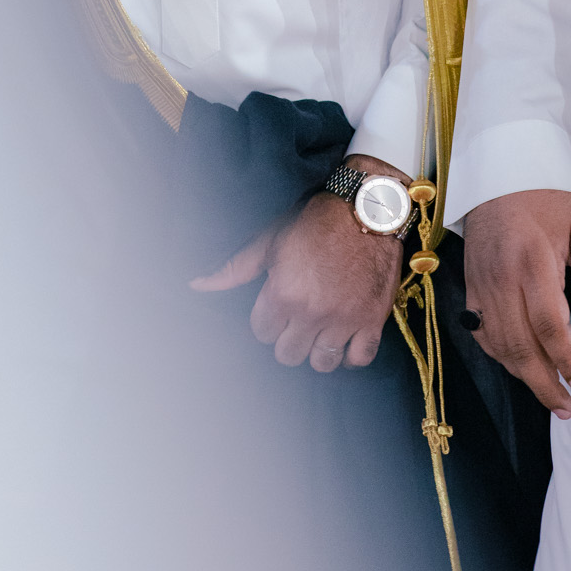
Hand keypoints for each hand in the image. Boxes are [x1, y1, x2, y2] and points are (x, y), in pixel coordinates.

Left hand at [189, 155, 404, 371]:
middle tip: (297, 319)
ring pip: (322, 363)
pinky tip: (344, 339)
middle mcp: (311, 312)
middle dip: (288, 338)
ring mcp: (344, 319)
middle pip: (288, 354)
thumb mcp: (271, 240)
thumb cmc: (317, 220)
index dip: (266, 320)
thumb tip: (198, 284)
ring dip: (317, 349)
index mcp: (282, 293)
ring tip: (320, 330)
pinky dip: (350, 354)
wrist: (368, 208)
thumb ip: (235, 268)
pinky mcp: (372, 320)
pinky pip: (358, 359)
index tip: (276, 307)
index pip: (261, 332)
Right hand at [463, 188, 570, 420]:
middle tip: (567, 406)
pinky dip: (499, 353)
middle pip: (519, 346)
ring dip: (522, 374)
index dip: (566, 361)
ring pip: (498, 344)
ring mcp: (481, 284)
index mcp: (532, 262)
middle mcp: (502, 279)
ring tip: (549, 393)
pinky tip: (518, 363)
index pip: (548, 326)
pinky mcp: (470, 284)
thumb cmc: (544, 194)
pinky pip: (481, 331)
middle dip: (544, 383)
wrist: (497, 172)